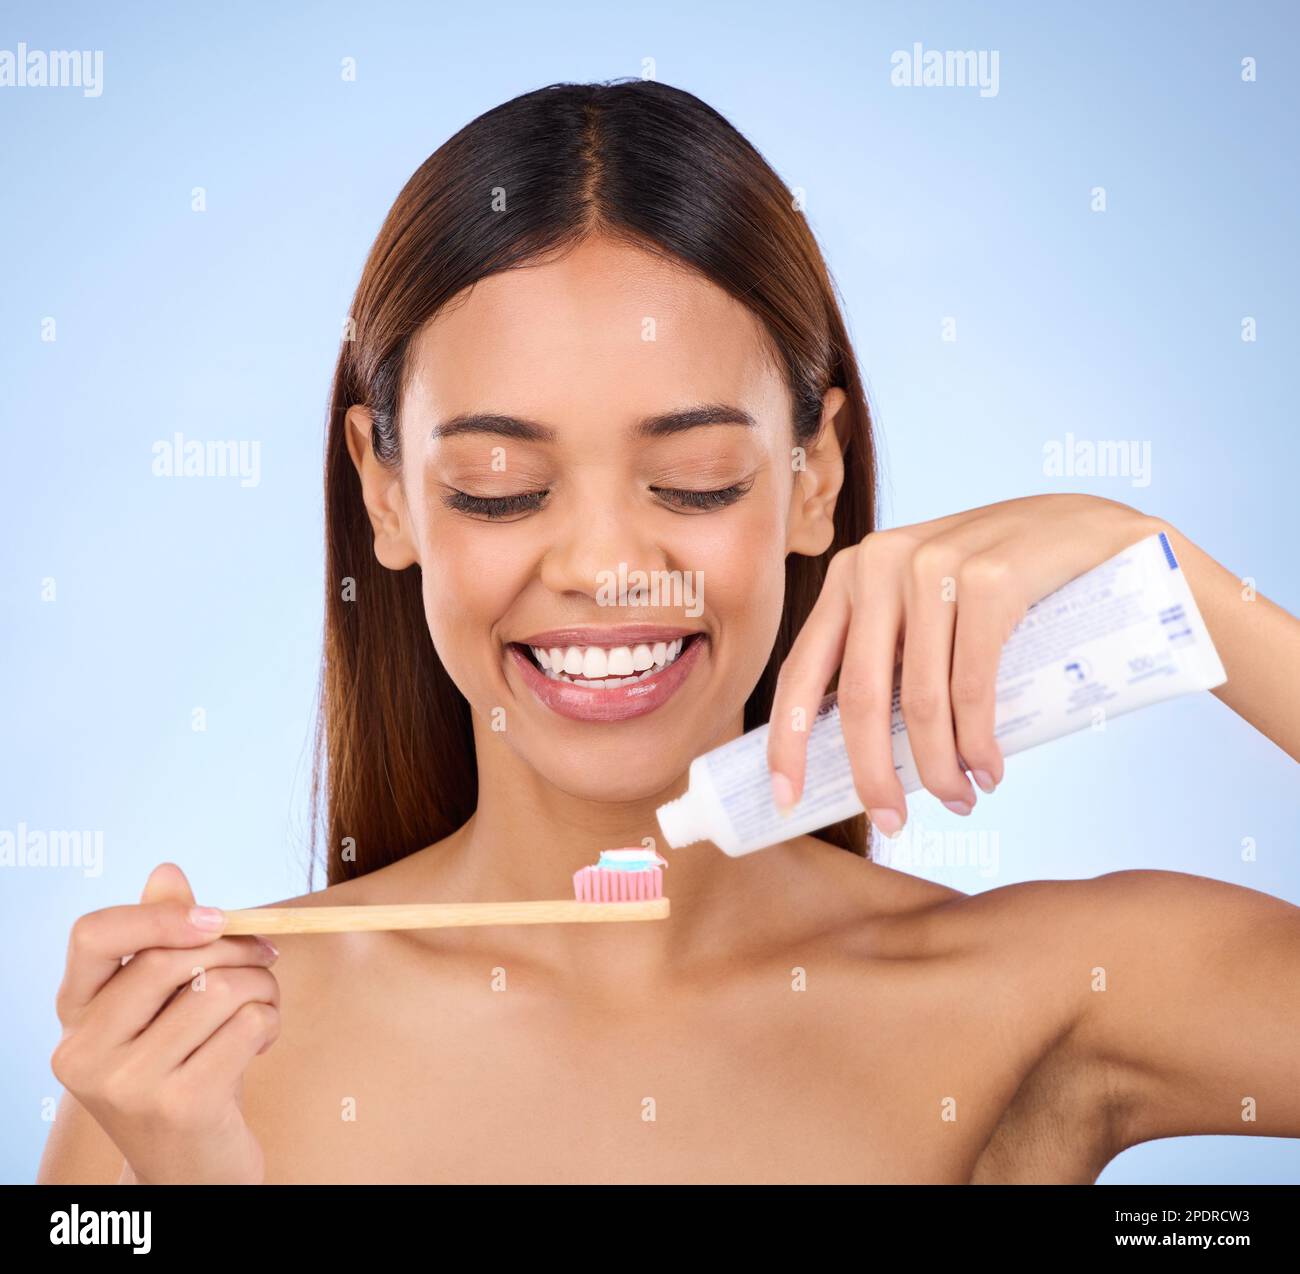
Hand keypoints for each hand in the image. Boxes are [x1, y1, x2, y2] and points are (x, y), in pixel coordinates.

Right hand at [49, 862, 280, 1183]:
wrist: (195, 1167)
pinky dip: (271, 1022)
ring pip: (220, 988)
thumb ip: (163, 941)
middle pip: (172, 957)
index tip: (216, 916)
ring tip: (263, 1008)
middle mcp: (85, 1052)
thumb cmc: (186, 1067)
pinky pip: (249, 1023)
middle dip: (237, 950)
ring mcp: (127, 1084)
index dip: (158, 913)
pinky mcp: (180, 1105)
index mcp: (76, 1014)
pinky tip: (260, 1043)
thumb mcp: (167, 1006)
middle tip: (265, 960)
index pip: (92, 934)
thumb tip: (167, 871)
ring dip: (263, 988)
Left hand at [767, 493, 1159, 836]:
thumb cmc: (1000, 579)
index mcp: (852, 575)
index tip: (785, 798)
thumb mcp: (927, 603)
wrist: (1089, 527)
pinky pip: (970, 687)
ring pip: (919, 700)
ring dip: (938, 768)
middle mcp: (880, 564)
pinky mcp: (990, 579)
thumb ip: (892, 651)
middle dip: (872, 774)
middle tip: (893, 821)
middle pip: (859, 696)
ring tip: (960, 799)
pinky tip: (988, 770)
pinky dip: (977, 743)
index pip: (802, 668)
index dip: (788, 740)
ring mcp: (932, 566)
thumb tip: (862, 751)